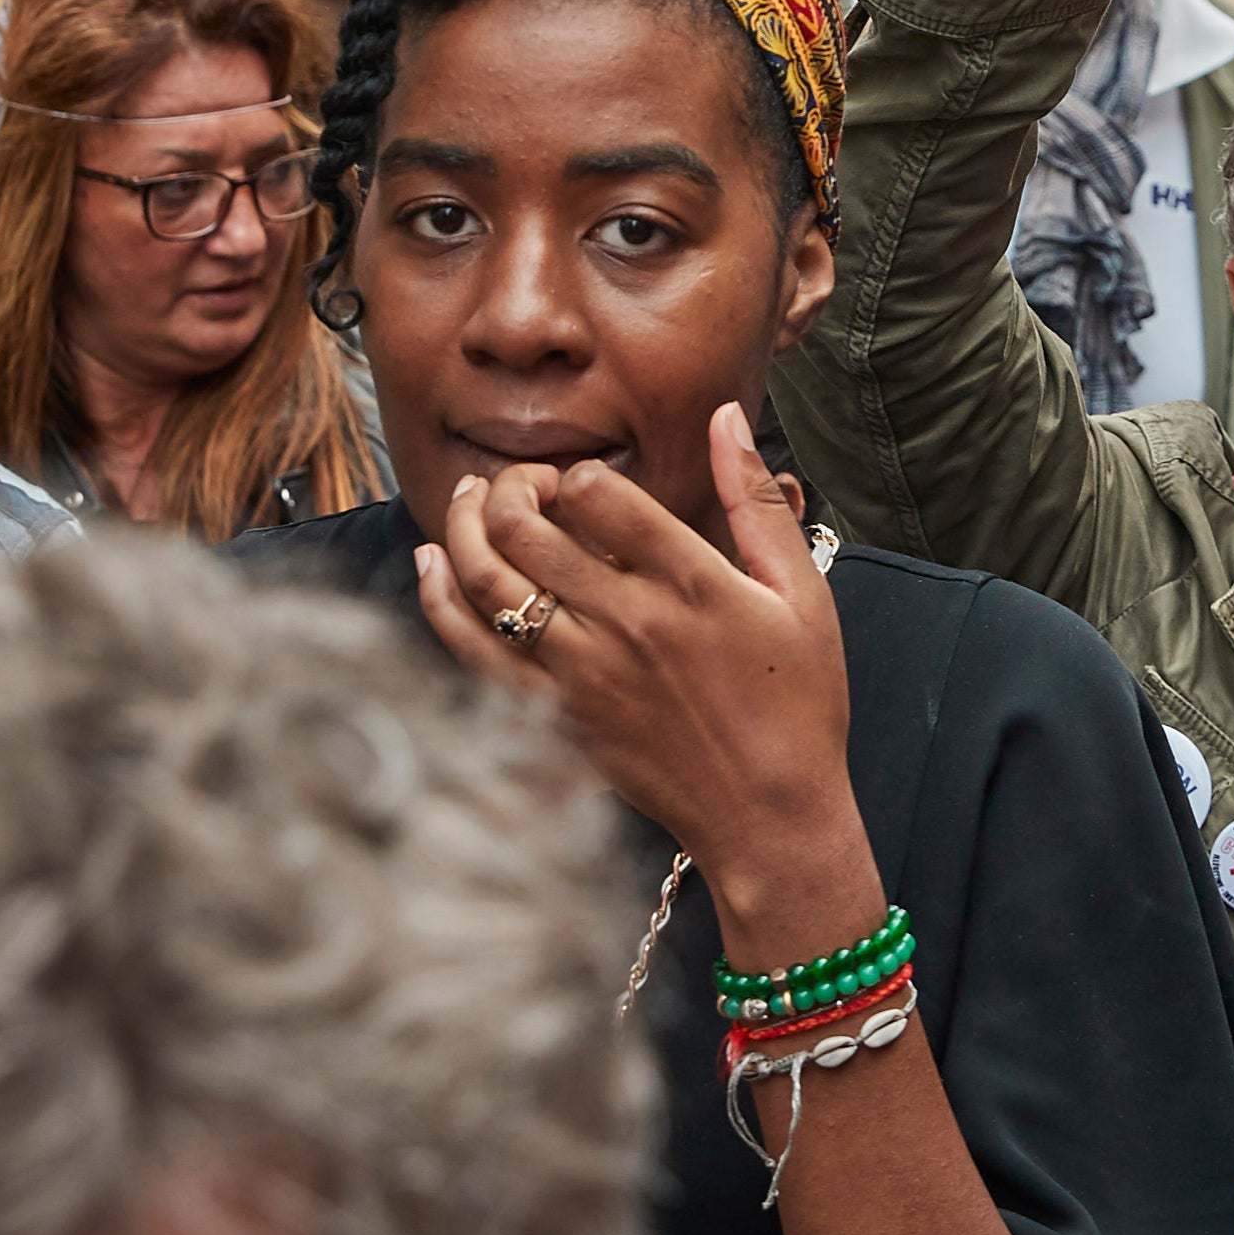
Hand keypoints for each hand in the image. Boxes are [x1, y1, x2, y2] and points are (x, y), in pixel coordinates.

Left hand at [415, 412, 884, 968]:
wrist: (771, 816)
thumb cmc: (799, 704)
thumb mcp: (801, 593)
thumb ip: (755, 501)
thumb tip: (725, 417)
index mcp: (692, 585)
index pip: (599, 494)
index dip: (580, 470)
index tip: (588, 481)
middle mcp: (628, 625)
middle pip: (527, 527)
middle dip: (512, 485)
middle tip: (523, 482)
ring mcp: (584, 674)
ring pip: (488, 580)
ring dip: (464, 527)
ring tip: (471, 503)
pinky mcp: (557, 716)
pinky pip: (474, 650)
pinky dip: (440, 601)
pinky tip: (432, 564)